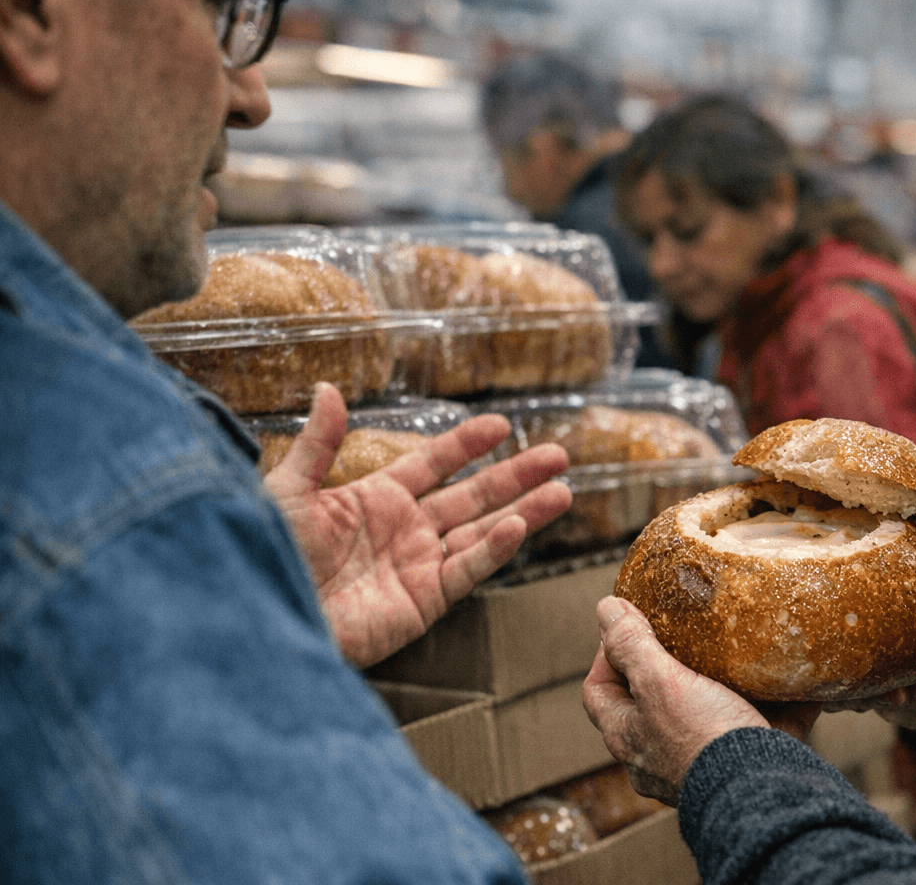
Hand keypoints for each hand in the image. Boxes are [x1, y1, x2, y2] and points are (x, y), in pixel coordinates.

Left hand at [264, 382, 572, 667]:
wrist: (263, 615)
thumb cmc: (265, 555)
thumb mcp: (288, 491)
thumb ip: (318, 443)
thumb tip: (328, 388)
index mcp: (375, 499)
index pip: (433, 463)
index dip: (467, 444)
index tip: (501, 425)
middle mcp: (405, 530)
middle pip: (473, 496)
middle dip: (517, 476)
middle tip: (558, 456)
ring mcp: (418, 566)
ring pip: (483, 531)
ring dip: (524, 511)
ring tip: (564, 491)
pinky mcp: (423, 603)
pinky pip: (467, 570)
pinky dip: (494, 549)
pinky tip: (518, 525)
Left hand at [583, 595, 820, 805]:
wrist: (760, 792)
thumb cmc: (702, 740)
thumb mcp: (658, 683)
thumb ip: (631, 646)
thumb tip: (605, 609)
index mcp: (629, 736)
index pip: (599, 689)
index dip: (607, 652)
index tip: (633, 622)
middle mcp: (659, 755)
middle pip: (653, 701)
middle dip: (668, 665)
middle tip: (685, 632)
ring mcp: (703, 761)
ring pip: (709, 714)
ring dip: (723, 683)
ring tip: (736, 650)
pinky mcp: (747, 762)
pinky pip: (762, 725)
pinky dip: (777, 701)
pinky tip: (791, 678)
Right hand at [824, 540, 915, 748]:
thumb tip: (908, 513)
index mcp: (903, 627)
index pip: (860, 620)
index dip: (838, 610)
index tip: (819, 587)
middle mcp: (897, 660)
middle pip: (849, 659)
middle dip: (830, 652)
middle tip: (815, 631)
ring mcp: (906, 689)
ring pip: (862, 689)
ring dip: (853, 678)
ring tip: (840, 664)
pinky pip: (898, 707)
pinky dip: (892, 696)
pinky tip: (893, 685)